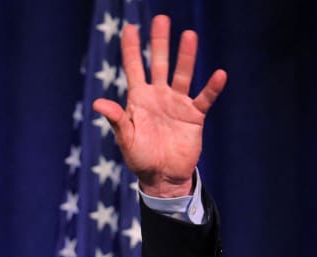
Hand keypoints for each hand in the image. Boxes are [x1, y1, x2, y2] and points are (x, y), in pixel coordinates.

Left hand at [93, 15, 226, 196]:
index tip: (130, 28)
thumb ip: (116, 119)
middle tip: (161, 19)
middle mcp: (159, 96)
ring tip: (189, 35)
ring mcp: (177, 104)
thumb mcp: (126, 139)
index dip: (132, 49)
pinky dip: (211, 88)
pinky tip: (218, 74)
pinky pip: (204, 98)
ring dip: (186, 56)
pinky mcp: (194, 116)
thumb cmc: (140, 159)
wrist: (162, 178)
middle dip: (160, 42)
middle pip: (160, 64)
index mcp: (139, 99)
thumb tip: (97, 103)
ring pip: (183, 74)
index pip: (135, 68)